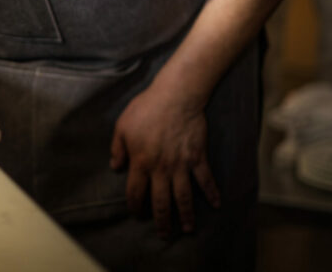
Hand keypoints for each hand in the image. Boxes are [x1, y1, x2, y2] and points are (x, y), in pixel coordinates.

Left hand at [109, 85, 220, 237]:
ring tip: (187, 229)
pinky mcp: (197, 157)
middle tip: (164, 234)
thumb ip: (117, 148)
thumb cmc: (146, 109)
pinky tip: (216, 204)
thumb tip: (115, 166)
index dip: (135, 205)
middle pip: (160, 201)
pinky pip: (205, 179)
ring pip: (183, 196)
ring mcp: (181, 164)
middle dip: (161, 220)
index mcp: (140, 161)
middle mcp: (161, 168)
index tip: (136, 214)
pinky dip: (212, 193)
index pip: (135, 191)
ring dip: (185, 214)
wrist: (175, 97)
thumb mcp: (122, 126)